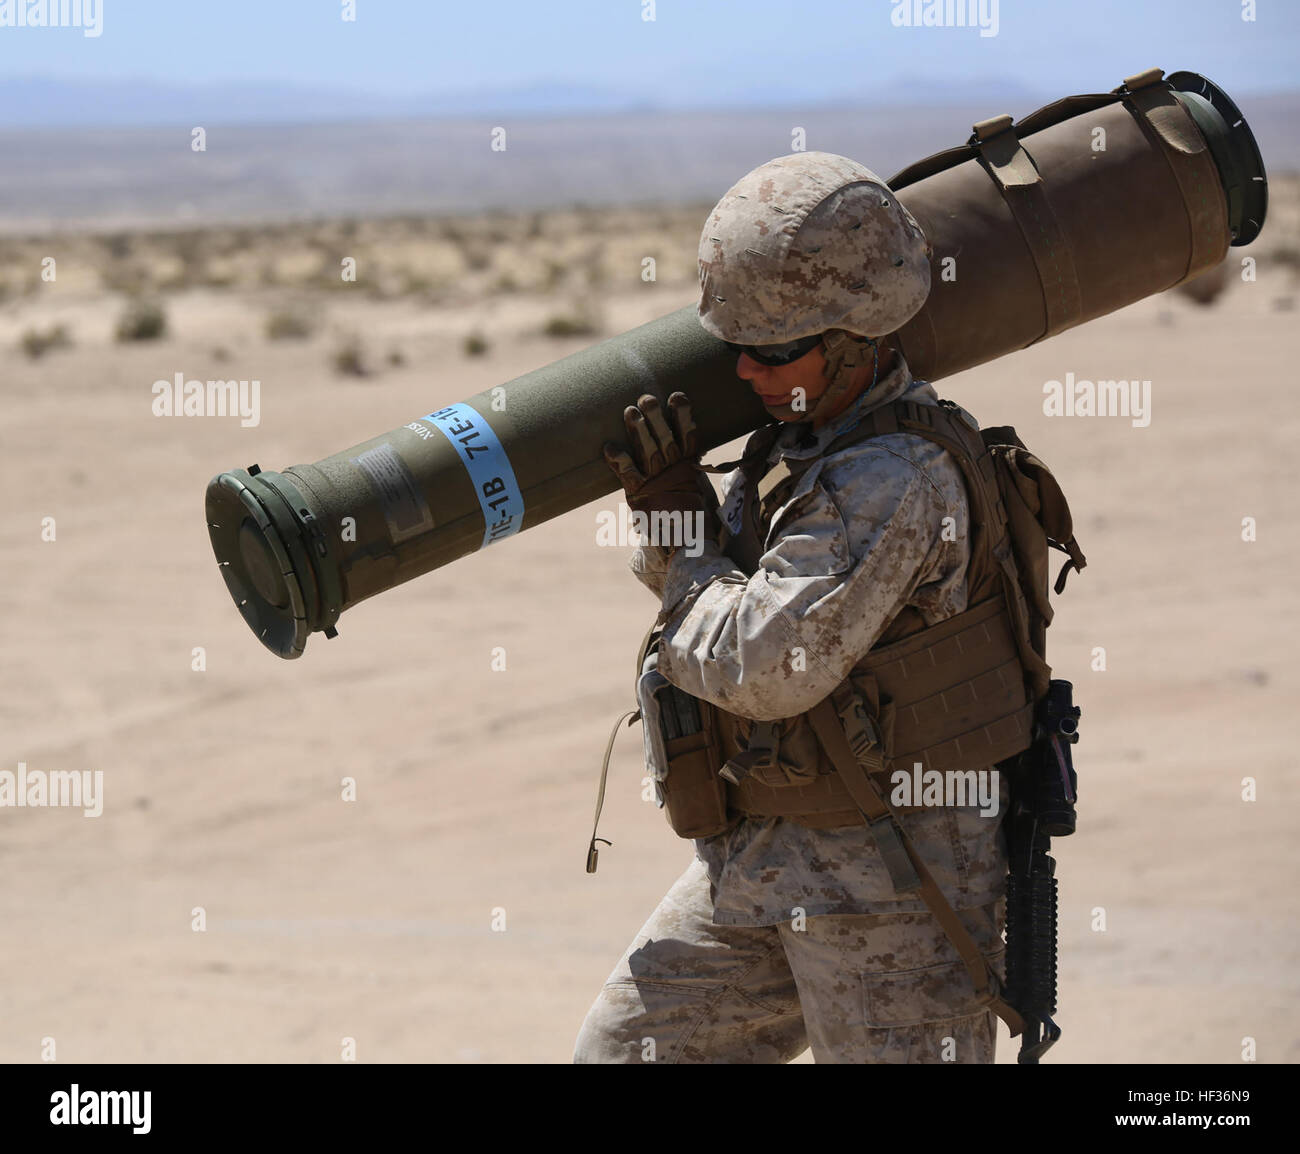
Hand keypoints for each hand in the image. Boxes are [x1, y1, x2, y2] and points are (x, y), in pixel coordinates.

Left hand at [603, 392, 719, 522]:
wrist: (683, 540)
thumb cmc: (687, 507)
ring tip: (630, 412)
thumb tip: (694, 441)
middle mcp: (673, 469)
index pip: (688, 435)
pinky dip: (619, 461)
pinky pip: (628, 474)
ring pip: (648, 451)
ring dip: (638, 431)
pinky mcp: (638, 493)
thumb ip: (691, 461)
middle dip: (656, 418)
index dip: (683, 416)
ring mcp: (655, 480)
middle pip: (665, 439)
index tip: (678, 396)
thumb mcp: (695, 483)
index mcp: (687, 464)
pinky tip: (609, 448)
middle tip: (647, 399)